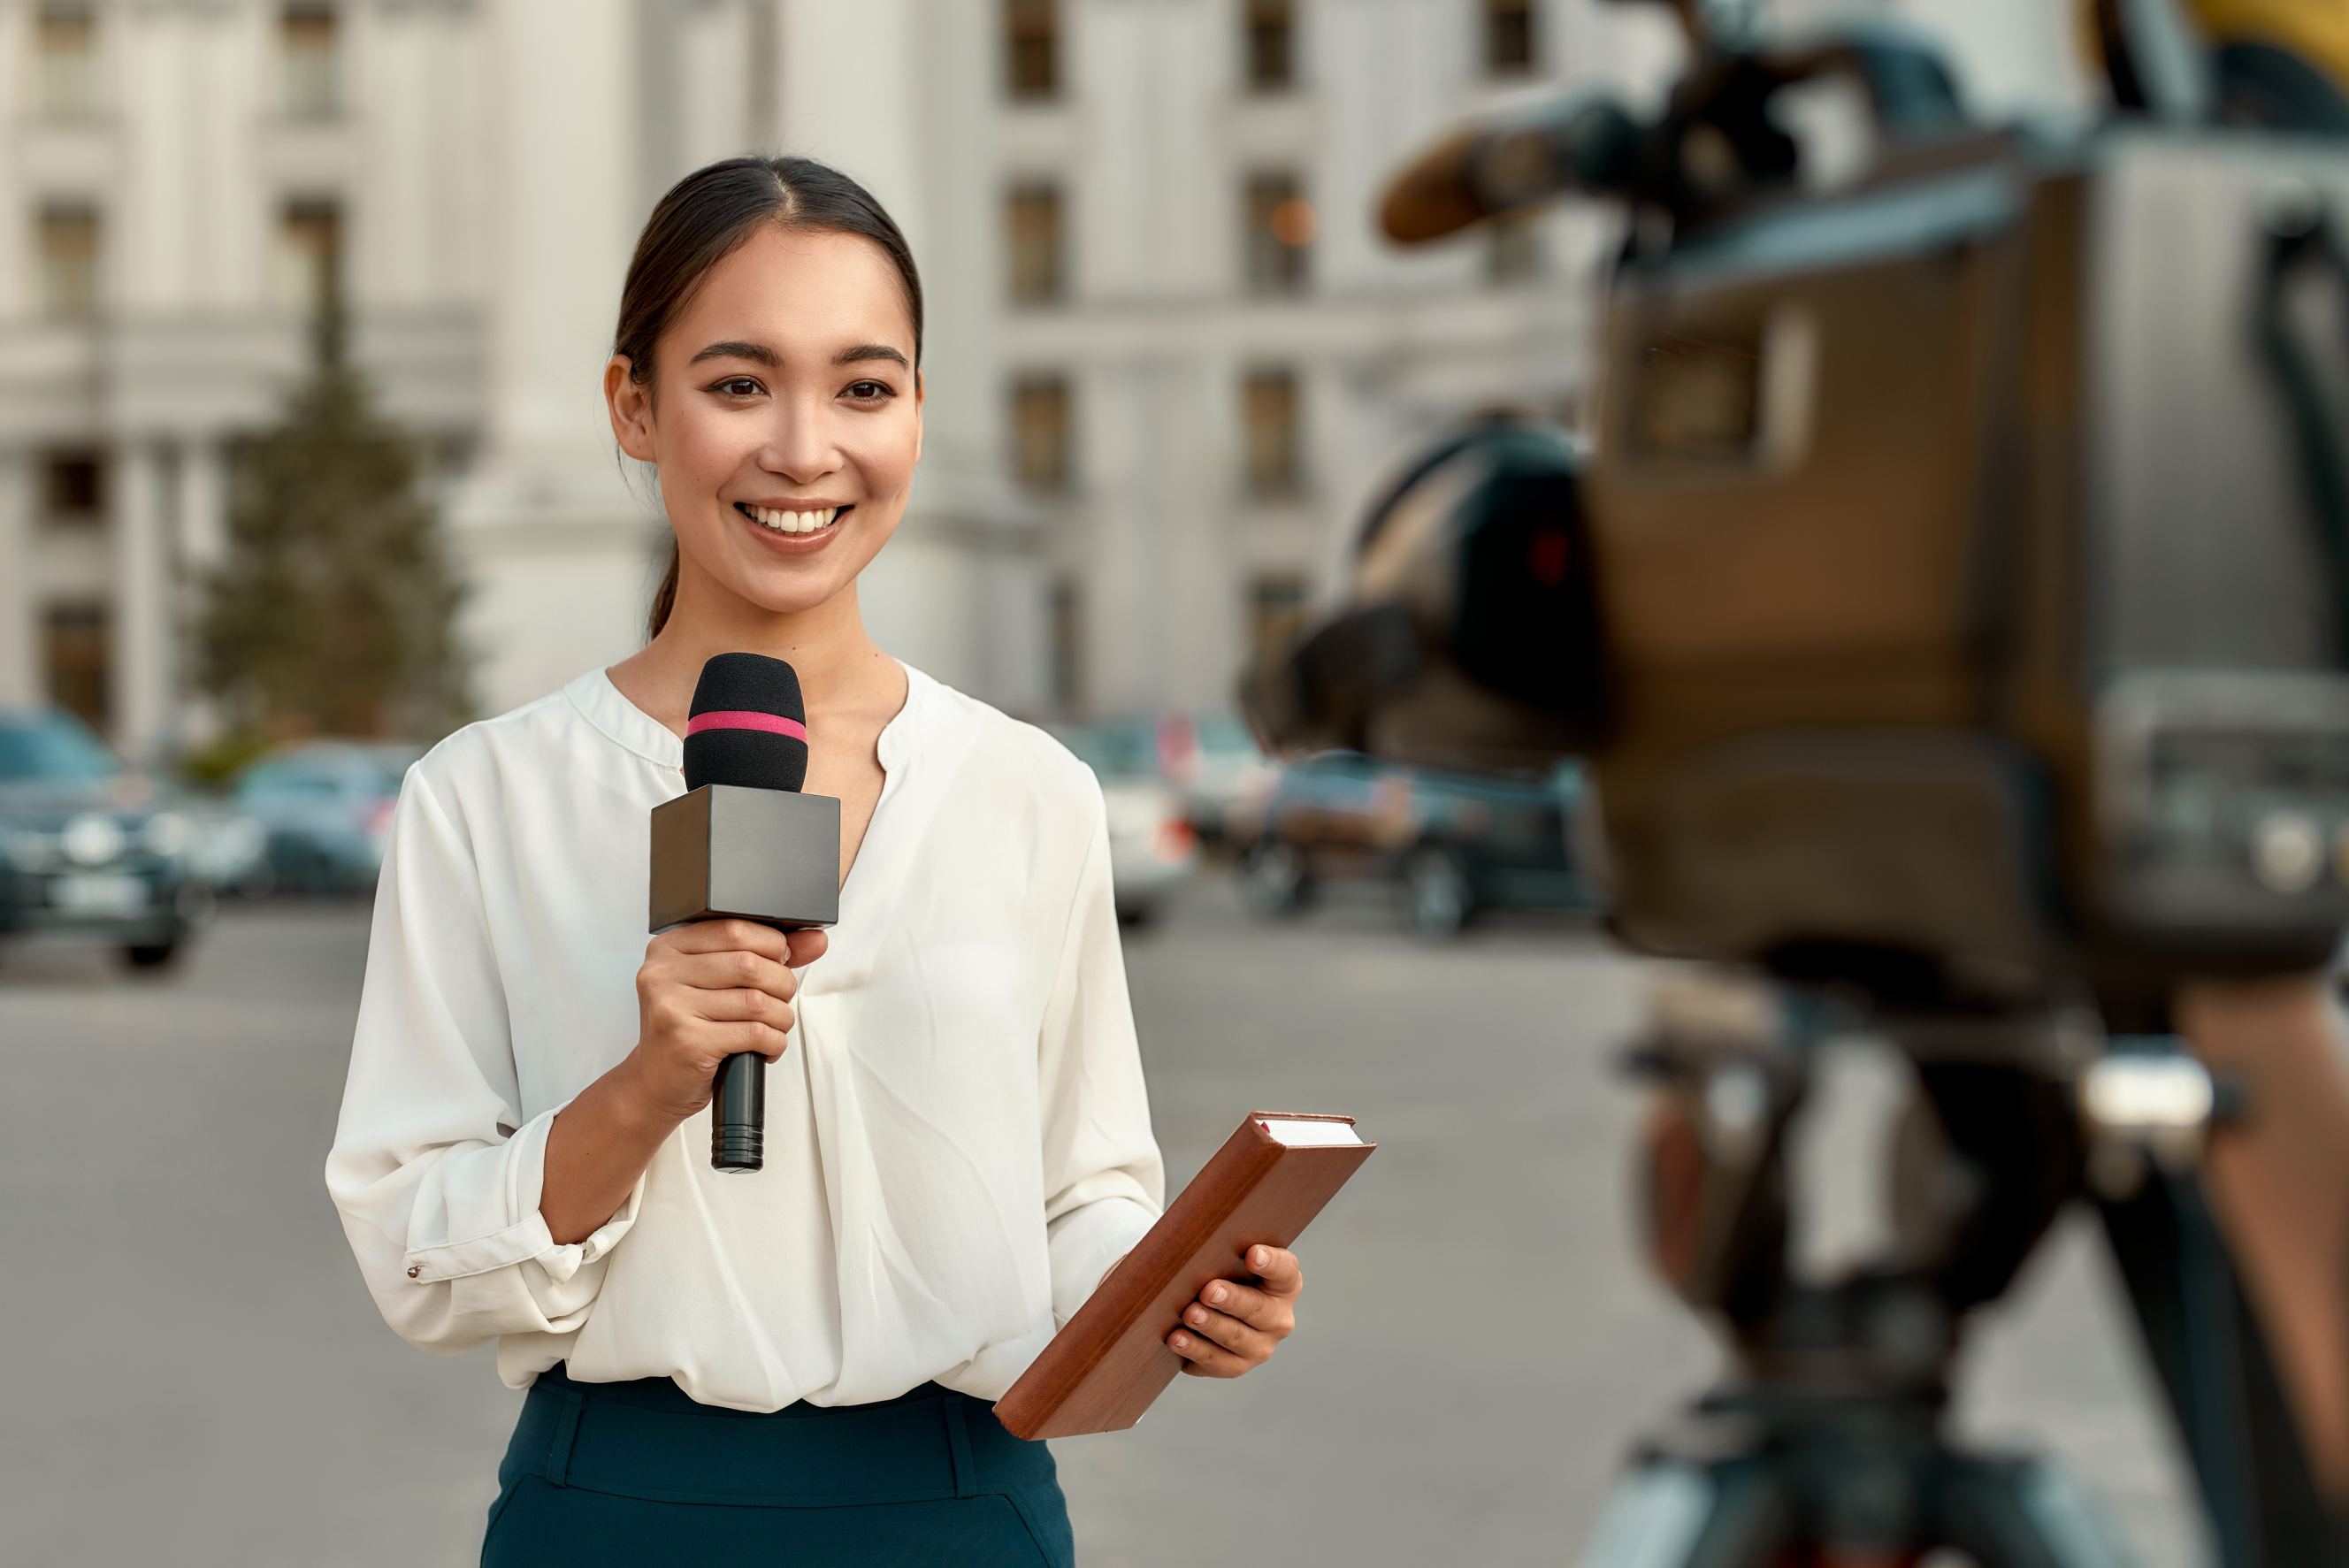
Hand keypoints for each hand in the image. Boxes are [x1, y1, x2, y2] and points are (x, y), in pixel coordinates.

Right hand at [623, 918, 828, 1123]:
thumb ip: (765, 956)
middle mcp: (663, 974)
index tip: (780, 961)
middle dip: (781, 984)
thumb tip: (815, 940)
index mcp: (668, 948)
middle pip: (749, 964)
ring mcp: (672, 1007)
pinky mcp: (687, 1041)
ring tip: (773, 1027)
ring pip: (757, 1001)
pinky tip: (765, 1047)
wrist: (655, 1083)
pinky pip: (754, 1033)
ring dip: (780, 1017)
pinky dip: (774, 1041)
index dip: (771, 944)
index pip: (734, 929)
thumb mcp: (718, 984)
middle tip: (779, 1000)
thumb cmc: (689, 1030)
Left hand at [1167, 1245, 1301, 1378]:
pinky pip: (1217, 1362)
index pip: (1285, 1270)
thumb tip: (1196, 1242)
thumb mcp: (1229, 1257)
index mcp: (1284, 1283)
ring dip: (1212, 1327)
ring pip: (1237, 1339)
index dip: (1270, 1263)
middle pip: (1259, 1310)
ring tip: (1190, 1314)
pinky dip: (1195, 1350)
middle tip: (1209, 1291)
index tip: (1252, 1254)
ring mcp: (1259, 1346)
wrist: (1211, 1304)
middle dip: (1233, 1301)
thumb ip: (1224, 1248)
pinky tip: (1177, 1339)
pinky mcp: (1235, 1365)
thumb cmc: (1223, 1271)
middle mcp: (1278, 1318)